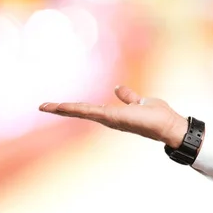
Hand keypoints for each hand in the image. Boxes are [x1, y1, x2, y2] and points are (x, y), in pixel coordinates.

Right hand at [39, 85, 188, 147]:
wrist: (170, 125)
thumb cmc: (158, 116)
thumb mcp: (141, 102)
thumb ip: (128, 97)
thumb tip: (117, 88)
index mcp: (114, 115)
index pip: (90, 110)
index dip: (73, 107)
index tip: (56, 105)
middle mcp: (109, 119)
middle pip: (82, 112)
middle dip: (62, 110)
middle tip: (42, 106)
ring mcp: (111, 119)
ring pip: (84, 112)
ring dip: (65, 109)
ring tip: (47, 106)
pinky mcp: (115, 118)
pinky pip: (94, 112)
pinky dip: (79, 109)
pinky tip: (65, 107)